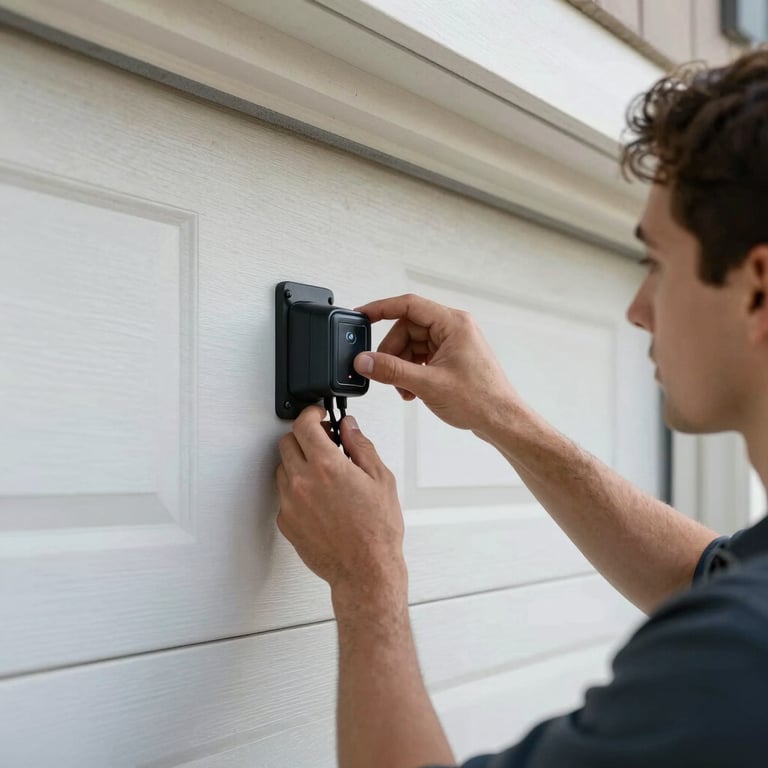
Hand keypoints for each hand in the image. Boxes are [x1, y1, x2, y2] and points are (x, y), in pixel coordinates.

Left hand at [275, 405, 405, 592]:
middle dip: (305, 437)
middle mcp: (303, 482)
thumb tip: (349, 427)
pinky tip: (319, 497)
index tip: (319, 415)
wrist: (365, 570)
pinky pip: (284, 494)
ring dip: (299, 462)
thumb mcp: (380, 479)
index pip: (304, 424)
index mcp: (327, 466)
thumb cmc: (377, 531)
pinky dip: (297, 489)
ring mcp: (291, 503)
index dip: (312, 414)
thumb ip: (360, 446)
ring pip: (283, 467)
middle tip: (324, 443)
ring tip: (323, 473)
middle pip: (288, 442)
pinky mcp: (286, 521)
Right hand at [353, 293, 516, 434]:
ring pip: (412, 345)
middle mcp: (454, 329)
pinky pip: (421, 357)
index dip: (381, 308)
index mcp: (453, 323)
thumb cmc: (480, 400)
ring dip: (401, 366)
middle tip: (383, 371)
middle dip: (392, 352)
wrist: (501, 421)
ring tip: (402, 388)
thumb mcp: (428, 384)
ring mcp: (453, 344)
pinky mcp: (451, 359)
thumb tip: (365, 361)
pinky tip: (411, 390)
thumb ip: (392, 370)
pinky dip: (411, 372)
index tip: (361, 315)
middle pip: (407, 328)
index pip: (409, 305)